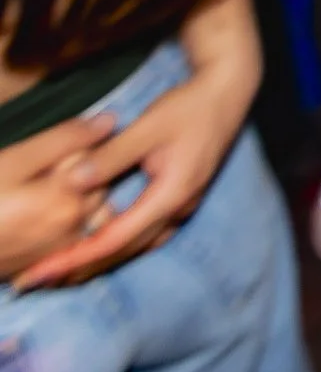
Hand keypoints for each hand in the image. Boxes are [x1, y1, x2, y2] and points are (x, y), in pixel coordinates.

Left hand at [15, 52, 253, 289]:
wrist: (227, 94)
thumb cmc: (189, 107)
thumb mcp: (148, 127)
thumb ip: (111, 155)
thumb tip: (73, 182)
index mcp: (171, 194)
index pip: (118, 237)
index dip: (79, 256)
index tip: (48, 269)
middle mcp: (180, 207)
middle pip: (127, 249)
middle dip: (83, 266)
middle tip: (41, 277)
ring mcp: (184, 205)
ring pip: (139, 244)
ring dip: (102, 258)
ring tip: (65, 267)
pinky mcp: (183, 199)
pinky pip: (149, 233)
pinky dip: (121, 243)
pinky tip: (103, 242)